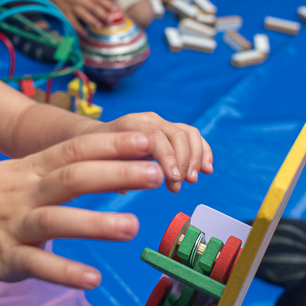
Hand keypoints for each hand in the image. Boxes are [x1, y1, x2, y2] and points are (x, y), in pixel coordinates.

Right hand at [0, 131, 165, 288]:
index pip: (75, 149)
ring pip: (56, 220)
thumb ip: (54, 174)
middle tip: (158, 173)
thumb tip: (103, 169)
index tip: (148, 138)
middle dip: (117, 174)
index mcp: (29, 170)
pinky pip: (36, 265)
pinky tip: (93, 279)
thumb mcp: (14, 175)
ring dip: (96, 224)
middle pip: (73, 177)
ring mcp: (11, 225)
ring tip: (133, 227)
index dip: (112, 144)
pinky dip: (65, 272)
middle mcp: (23, 192)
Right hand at [48, 0, 114, 35]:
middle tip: (110, 20)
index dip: (108, 4)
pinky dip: (79, 28)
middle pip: (94, 7)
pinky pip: (73, 22)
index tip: (116, 10)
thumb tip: (107, 4)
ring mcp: (72, 6)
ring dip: (92, 20)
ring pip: (84, 15)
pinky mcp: (65, 13)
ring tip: (99, 25)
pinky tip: (85, 33)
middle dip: (103, 14)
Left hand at [92, 112, 212, 191]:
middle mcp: (148, 119)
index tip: (173, 180)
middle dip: (183, 162)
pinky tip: (207, 169)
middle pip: (176, 134)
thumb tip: (132, 182)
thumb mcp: (100, 163)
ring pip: (188, 134)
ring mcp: (162, 123)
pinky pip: (193, 136)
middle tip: (178, 186)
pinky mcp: (171, 130)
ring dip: (196, 158)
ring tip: (192, 180)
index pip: (155, 135)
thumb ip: (115, 170)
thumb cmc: (98, 155)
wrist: (97, 139)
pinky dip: (203, 151)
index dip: (167, 158)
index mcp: (130, 124)